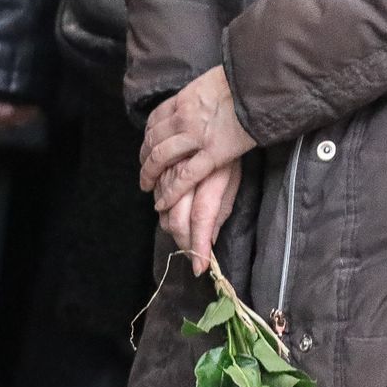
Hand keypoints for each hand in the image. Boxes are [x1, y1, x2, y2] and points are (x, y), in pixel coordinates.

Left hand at [140, 66, 256, 212]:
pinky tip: (162, 202)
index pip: (157, 118)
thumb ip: (206, 93)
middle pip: (154, 140)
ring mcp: (195, 137)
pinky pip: (185, 176)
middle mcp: (184, 117)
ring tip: (147, 186)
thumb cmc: (244, 79)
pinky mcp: (212, 155)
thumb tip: (209, 95)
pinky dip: (171, 192)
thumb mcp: (216, 80)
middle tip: (144, 171)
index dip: (149, 134)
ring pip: (161, 158)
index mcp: (185, 98)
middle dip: (145, 158)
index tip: (148, 144)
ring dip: (149, 174)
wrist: (259, 85)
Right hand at [161, 161, 241, 275]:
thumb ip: (221, 210)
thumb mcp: (232, 179)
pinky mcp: (158, 167)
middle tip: (193, 251)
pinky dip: (163, 212)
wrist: (212, 119)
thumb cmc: (227, 153)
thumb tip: (209, 241)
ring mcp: (169, 170)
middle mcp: (186, 174)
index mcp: (212, 177)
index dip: (198, 245)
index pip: (202, 218)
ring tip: (187, 229)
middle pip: (176, 220)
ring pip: (162, 213)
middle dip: (184, 242)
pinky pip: (154, 198)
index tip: (199, 267)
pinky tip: (174, 209)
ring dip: (173, 229)